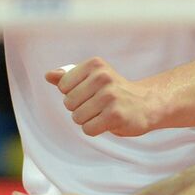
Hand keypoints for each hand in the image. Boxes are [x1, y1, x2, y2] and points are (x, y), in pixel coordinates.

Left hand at [46, 58, 161, 136]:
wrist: (146, 104)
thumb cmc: (114, 91)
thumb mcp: (93, 78)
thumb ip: (69, 76)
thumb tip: (48, 75)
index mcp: (95, 64)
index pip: (63, 86)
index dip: (73, 94)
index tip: (90, 93)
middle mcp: (103, 77)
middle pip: (69, 103)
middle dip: (80, 109)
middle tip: (99, 105)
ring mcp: (110, 96)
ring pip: (77, 117)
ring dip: (88, 120)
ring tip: (104, 113)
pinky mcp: (116, 115)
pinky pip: (88, 129)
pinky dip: (95, 129)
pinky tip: (108, 122)